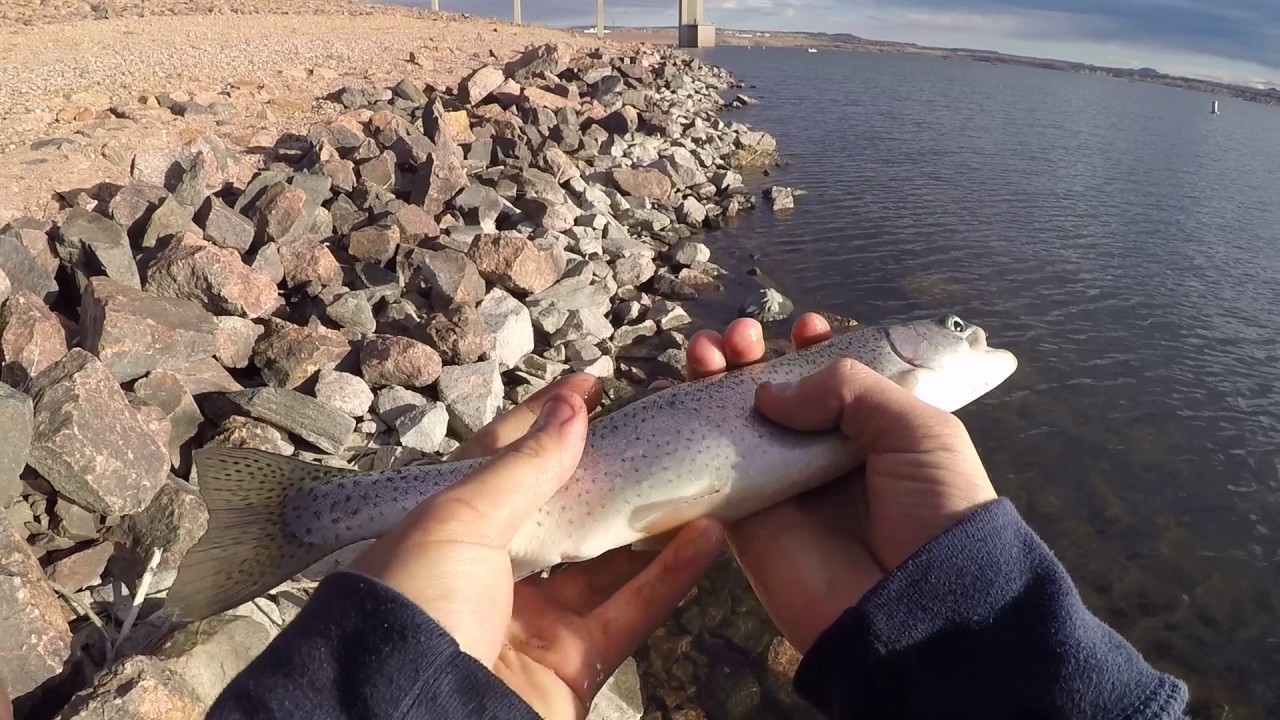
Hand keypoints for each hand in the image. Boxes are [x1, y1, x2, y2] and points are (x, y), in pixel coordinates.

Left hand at [353, 375, 724, 718]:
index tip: (590, 387)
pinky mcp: (573, 666)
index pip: (501, 462)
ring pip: (604, 562)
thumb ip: (522, 468)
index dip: (543, 421)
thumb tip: (569, 409)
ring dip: (648, 521)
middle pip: (561, 512)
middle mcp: (488, 575)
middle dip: (605, 471)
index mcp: (445, 532)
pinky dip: (670, 576)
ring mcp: (533, 622)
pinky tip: (707, 535)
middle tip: (653, 429)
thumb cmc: (414, 610)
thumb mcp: (457, 522)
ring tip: (694, 476)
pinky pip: (630, 613)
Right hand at [686, 314, 996, 651]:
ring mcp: (783, 487)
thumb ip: (848, 390)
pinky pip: (711, 471)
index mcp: (874, 434)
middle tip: (740, 335)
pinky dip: (690, 432)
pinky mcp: (748, 521)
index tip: (804, 330)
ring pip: (736, 424)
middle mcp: (824, 456)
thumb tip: (770, 393)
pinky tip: (685, 393)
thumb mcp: (918, 430)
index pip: (834, 383)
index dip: (813, 351)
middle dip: (753, 357)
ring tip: (706, 349)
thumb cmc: (935, 509)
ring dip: (715, 380)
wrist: (919, 605)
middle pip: (776, 396)